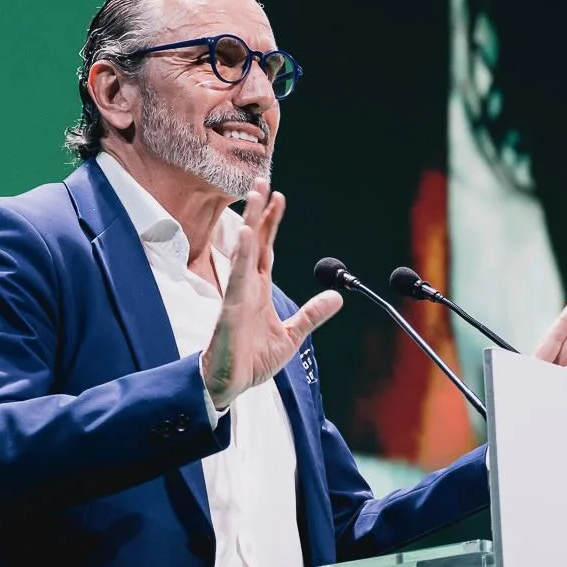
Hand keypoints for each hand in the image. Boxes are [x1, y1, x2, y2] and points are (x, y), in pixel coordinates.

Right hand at [200, 179, 342, 412]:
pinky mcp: (230, 310)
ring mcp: (237, 295)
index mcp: (258, 290)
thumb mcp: (291, 336)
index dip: (271, 222)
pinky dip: (241, 257)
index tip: (277, 196)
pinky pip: (236, 279)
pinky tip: (246, 236)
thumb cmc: (251, 361)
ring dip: (251, 222)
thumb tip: (337, 297)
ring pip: (245, 251)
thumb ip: (312, 315)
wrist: (229, 386)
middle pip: (254, 241)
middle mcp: (246, 286)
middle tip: (261, 181)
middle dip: (258, 211)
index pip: (266, 248)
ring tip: (254, 195)